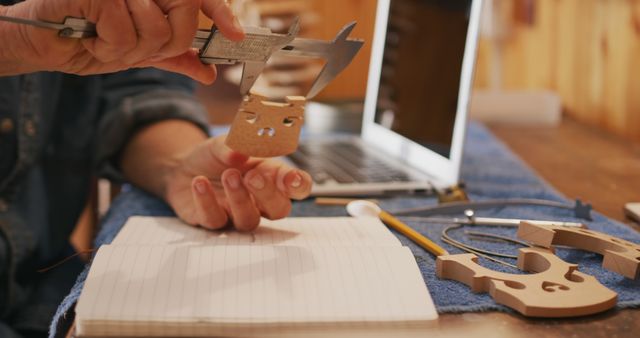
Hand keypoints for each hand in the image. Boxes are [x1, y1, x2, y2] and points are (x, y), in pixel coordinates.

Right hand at [1, 0, 243, 82]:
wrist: (47, 44)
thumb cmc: (92, 41)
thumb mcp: (142, 54)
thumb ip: (175, 57)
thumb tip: (208, 71)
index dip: (222, 13)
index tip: (237, 35)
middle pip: (185, 14)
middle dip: (165, 44)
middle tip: (136, 48)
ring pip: (156, 27)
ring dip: (131, 50)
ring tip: (106, 42)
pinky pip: (124, 28)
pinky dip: (109, 46)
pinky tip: (93, 38)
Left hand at [164, 135, 312, 230]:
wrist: (183, 167)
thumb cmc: (214, 156)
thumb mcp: (226, 142)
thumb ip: (236, 146)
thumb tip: (240, 153)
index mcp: (272, 177)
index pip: (297, 187)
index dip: (299, 185)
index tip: (292, 178)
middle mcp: (259, 201)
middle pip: (278, 210)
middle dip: (269, 194)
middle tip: (253, 177)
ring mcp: (237, 214)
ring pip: (248, 220)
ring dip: (239, 198)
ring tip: (228, 175)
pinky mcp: (213, 221)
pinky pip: (214, 220)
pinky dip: (207, 201)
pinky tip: (199, 182)